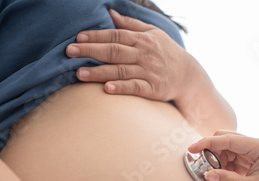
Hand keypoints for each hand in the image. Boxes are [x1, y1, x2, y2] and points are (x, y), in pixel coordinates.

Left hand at [65, 9, 203, 102]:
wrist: (188, 75)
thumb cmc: (166, 52)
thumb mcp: (152, 34)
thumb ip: (130, 25)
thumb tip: (110, 13)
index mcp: (142, 40)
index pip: (115, 35)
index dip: (96, 36)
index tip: (78, 37)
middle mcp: (144, 54)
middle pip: (114, 51)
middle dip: (91, 51)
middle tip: (70, 51)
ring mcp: (148, 72)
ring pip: (120, 70)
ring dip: (99, 72)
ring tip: (79, 73)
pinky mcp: (152, 89)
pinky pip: (135, 88)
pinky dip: (121, 88)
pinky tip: (107, 89)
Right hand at [188, 130, 258, 180]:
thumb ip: (229, 180)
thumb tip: (208, 173)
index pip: (229, 140)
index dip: (208, 143)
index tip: (192, 149)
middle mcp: (256, 145)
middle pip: (225, 140)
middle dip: (211, 152)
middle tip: (204, 168)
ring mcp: (252, 153)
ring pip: (225, 150)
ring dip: (216, 161)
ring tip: (215, 176)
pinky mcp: (249, 161)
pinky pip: (230, 159)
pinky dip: (222, 167)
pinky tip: (221, 176)